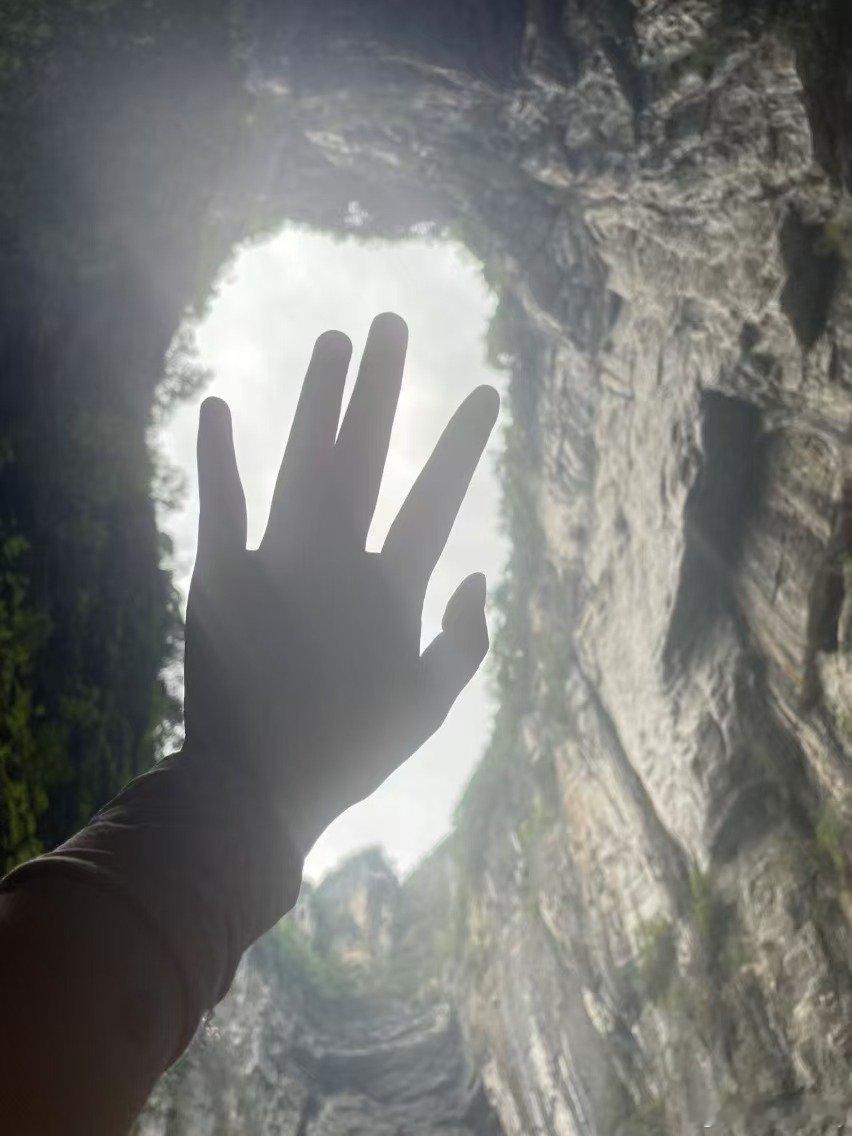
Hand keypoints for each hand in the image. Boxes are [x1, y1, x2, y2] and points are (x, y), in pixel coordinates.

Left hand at [183, 312, 498, 854]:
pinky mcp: (218, 579)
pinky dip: (217, 456)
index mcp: (389, 592)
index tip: (486, 393)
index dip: (462, 446)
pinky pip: (219, 505)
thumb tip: (479, 572)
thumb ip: (465, 642)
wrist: (256, 789)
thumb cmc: (350, 749)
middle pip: (363, 458)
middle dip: (380, 390)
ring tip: (334, 342)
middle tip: (391, 325)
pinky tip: (217, 405)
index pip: (435, 502)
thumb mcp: (429, 707)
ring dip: (318, 401)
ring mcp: (275, 565)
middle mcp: (335, 563)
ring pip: (302, 463)